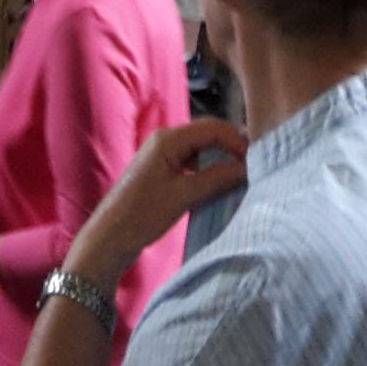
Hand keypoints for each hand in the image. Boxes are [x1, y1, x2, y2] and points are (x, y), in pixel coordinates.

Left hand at [66, 118, 247, 291]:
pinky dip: (206, 168)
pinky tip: (217, 181)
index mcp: (168, 139)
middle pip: (205, 134)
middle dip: (229, 146)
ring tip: (239, 172)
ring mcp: (161, 154)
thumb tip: (244, 167)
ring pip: (199, 148)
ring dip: (219, 157)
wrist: (110, 237)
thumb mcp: (184, 196)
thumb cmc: (143, 214)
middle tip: (252, 163)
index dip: (236, 139)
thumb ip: (216, 178)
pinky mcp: (160, 170)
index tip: (256, 157)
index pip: (211, 128)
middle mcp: (164, 140)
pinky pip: (190, 161)